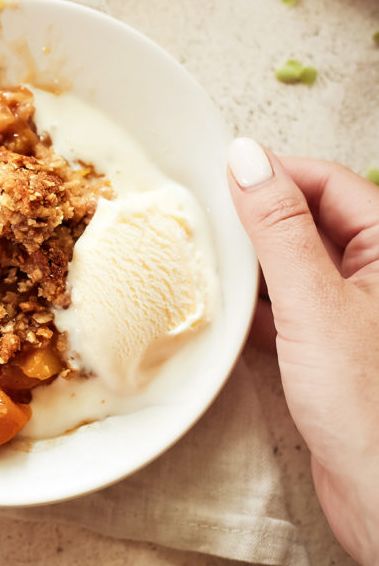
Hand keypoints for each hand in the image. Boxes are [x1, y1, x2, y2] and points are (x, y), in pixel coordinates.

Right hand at [227, 139, 378, 565]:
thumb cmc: (369, 406)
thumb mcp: (315, 304)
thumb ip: (279, 229)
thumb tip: (246, 159)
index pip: (330, 183)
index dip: (276, 172)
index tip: (221, 172)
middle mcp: (376, 276)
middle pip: (311, 220)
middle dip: (258, 216)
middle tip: (203, 214)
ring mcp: (354, 314)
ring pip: (295, 266)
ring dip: (252, 262)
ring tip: (203, 256)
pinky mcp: (331, 352)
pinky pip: (287, 309)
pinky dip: (255, 306)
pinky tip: (222, 309)